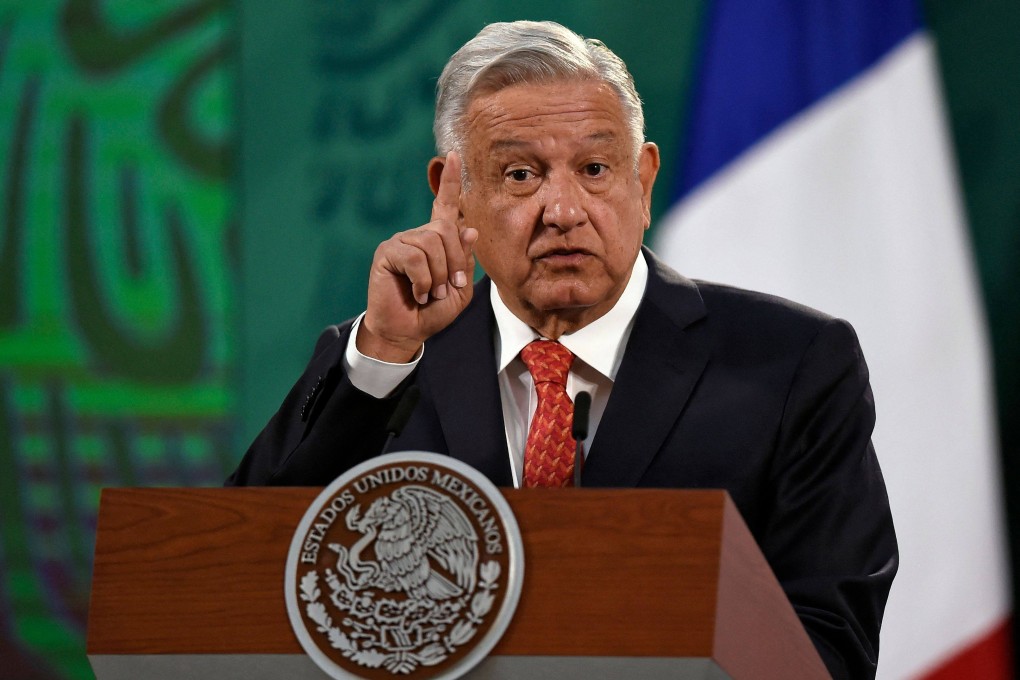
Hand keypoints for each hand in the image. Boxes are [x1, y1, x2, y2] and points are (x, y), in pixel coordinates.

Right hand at [357, 152, 477, 362]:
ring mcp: (401, 242)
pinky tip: (417, 293)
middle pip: (446, 230)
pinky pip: (416, 258)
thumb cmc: (433, 311)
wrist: (407, 331)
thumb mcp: (459, 290)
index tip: (452, 155)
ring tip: (430, 293)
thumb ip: (465, 261)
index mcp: (437, 241)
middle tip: (448, 289)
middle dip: (454, 264)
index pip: (445, 205)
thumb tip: (468, 227)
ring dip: (438, 276)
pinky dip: (423, 281)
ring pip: (432, 244)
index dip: (450, 181)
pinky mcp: (387, 252)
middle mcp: (419, 235)